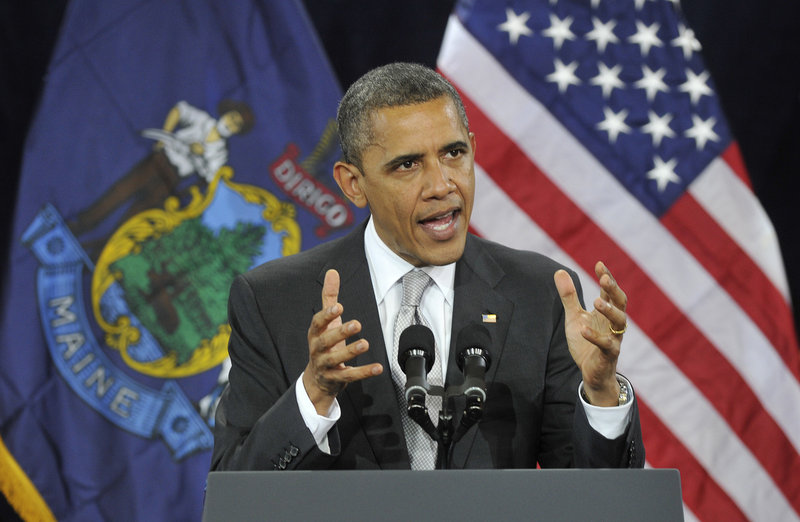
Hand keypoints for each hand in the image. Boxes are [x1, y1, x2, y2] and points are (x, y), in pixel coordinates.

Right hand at [303, 269, 381, 413]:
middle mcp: (317, 349)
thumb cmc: (325, 344)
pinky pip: (350, 376)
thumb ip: (329, 298)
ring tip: (365, 344)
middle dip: (340, 333)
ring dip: (350, 352)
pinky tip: (378, 367)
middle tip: (357, 324)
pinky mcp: (336, 379)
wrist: (318, 379)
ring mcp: (325, 366)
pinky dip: (364, 372)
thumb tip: (333, 271)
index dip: (327, 315)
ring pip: (336, 360)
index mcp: (315, 334)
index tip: (339, 307)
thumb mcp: (326, 321)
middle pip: (325, 341)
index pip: (317, 323)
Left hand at [554, 261, 626, 406]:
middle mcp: (614, 323)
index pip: (610, 291)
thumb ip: (569, 296)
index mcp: (607, 312)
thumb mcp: (574, 317)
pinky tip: (584, 329)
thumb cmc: (586, 343)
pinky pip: (606, 345)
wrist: (591, 372)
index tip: (599, 264)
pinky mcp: (609, 354)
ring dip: (610, 311)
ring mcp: (614, 339)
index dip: (607, 278)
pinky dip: (595, 336)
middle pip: (620, 303)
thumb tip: (559, 271)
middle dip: (613, 290)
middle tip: (604, 279)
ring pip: (619, 322)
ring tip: (597, 301)